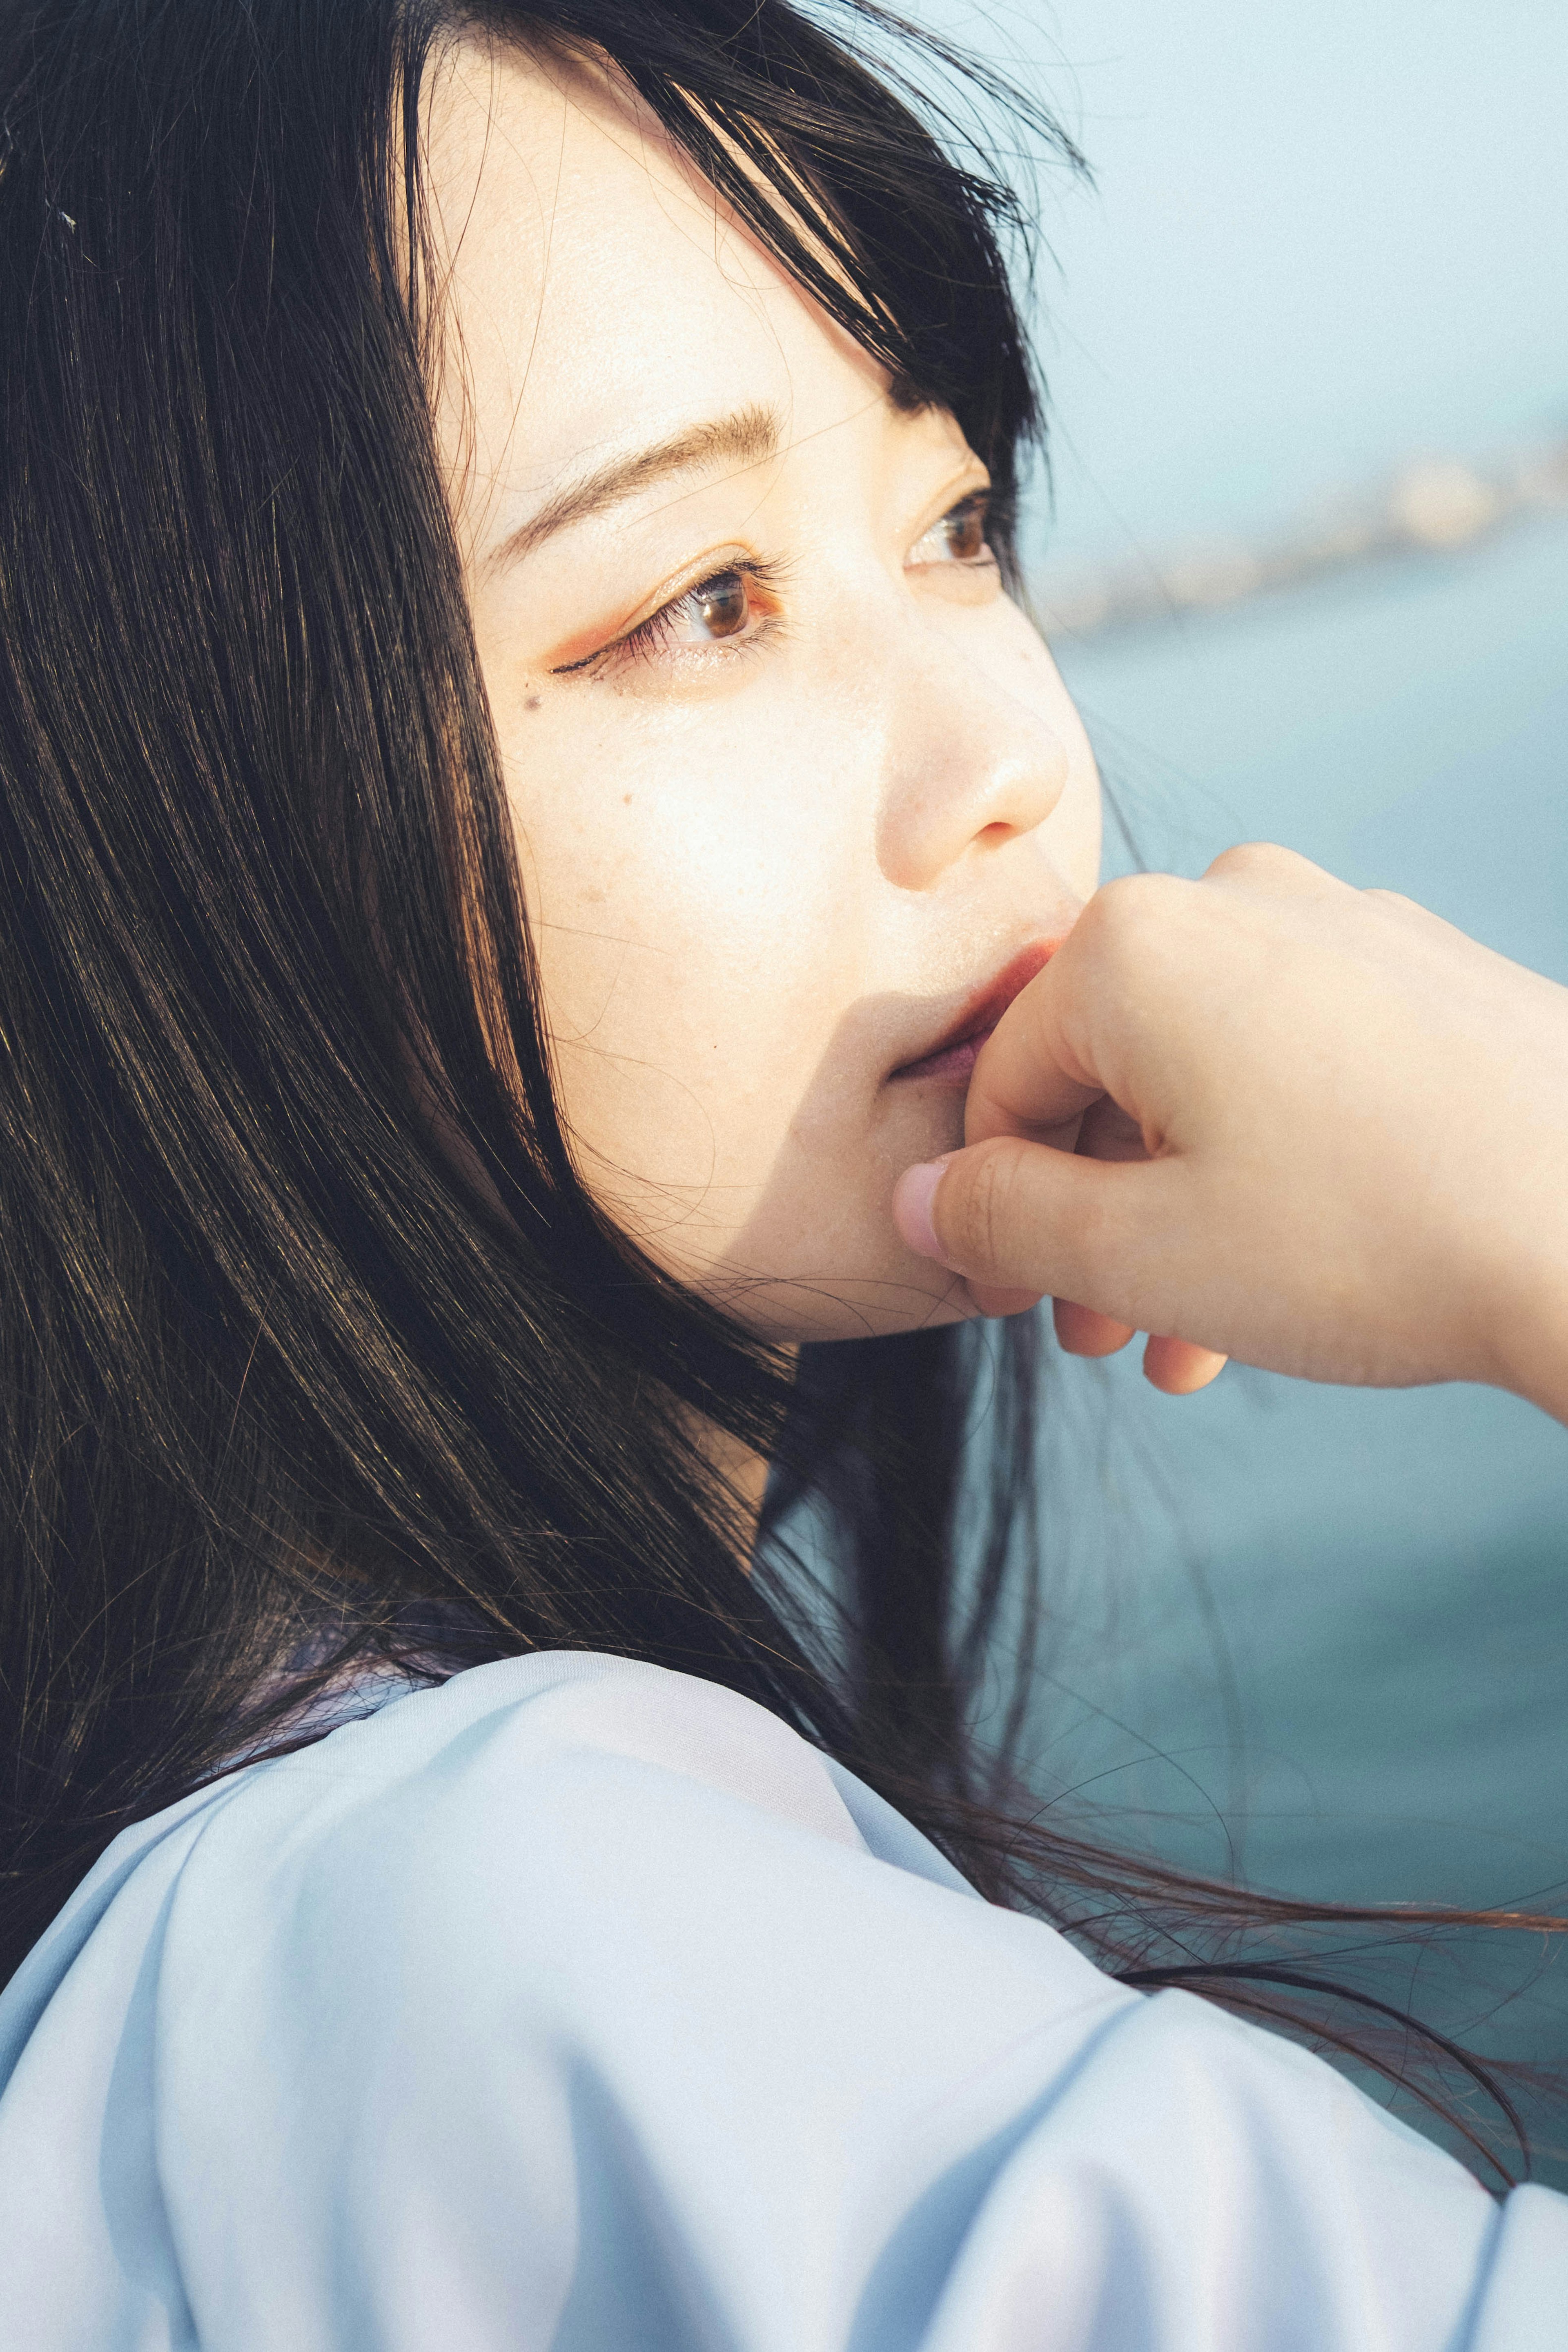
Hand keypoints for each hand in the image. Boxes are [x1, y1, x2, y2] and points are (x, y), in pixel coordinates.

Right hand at [892, 846, 1567, 1415]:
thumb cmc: (1373, 1237)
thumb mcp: (1141, 1252)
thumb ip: (1002, 1220)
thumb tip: (921, 1198)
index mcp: (1136, 947)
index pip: (1002, 1084)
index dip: (992, 1209)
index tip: (1020, 1304)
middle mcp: (1233, 899)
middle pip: (1107, 1077)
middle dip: (1096, 1221)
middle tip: (1105, 1334)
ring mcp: (1341, 926)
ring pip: (1204, 1080)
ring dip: (1179, 1213)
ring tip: (1192, 1337)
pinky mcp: (1420, 971)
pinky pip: (1296, 1064)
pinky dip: (1267, 1165)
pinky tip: (1285, 1278)